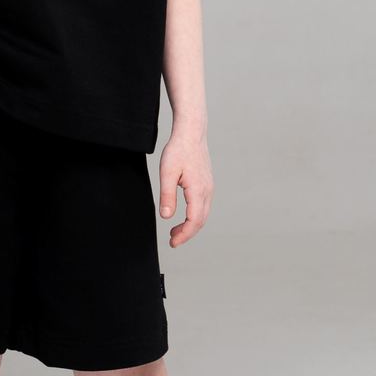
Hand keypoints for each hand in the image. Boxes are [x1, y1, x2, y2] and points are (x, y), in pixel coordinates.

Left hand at [158, 131, 213, 247]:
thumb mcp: (167, 173)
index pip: (194, 222)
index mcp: (198, 191)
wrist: (191, 132)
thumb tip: (167, 217)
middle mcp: (207, 191)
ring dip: (191, 225)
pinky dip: (195, 215)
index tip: (172, 243)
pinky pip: (203, 205)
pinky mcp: (207, 182)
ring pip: (203, 214)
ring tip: (175, 230)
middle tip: (172, 240)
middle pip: (200, 221)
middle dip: (187, 234)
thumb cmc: (178, 150)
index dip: (184, 235)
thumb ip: (167, 196)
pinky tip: (184, 214)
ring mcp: (209, 186)